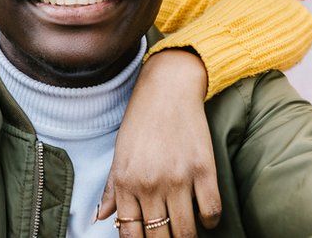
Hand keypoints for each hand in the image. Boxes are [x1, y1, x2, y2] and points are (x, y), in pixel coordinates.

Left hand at [97, 49, 220, 236]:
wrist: (168, 88)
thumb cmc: (141, 121)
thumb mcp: (119, 153)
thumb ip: (111, 188)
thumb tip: (100, 218)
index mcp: (126, 181)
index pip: (130, 232)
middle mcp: (150, 184)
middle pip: (159, 237)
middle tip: (168, 237)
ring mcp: (178, 178)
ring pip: (186, 231)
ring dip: (187, 237)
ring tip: (187, 232)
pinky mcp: (203, 169)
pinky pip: (211, 211)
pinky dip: (210, 221)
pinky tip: (205, 217)